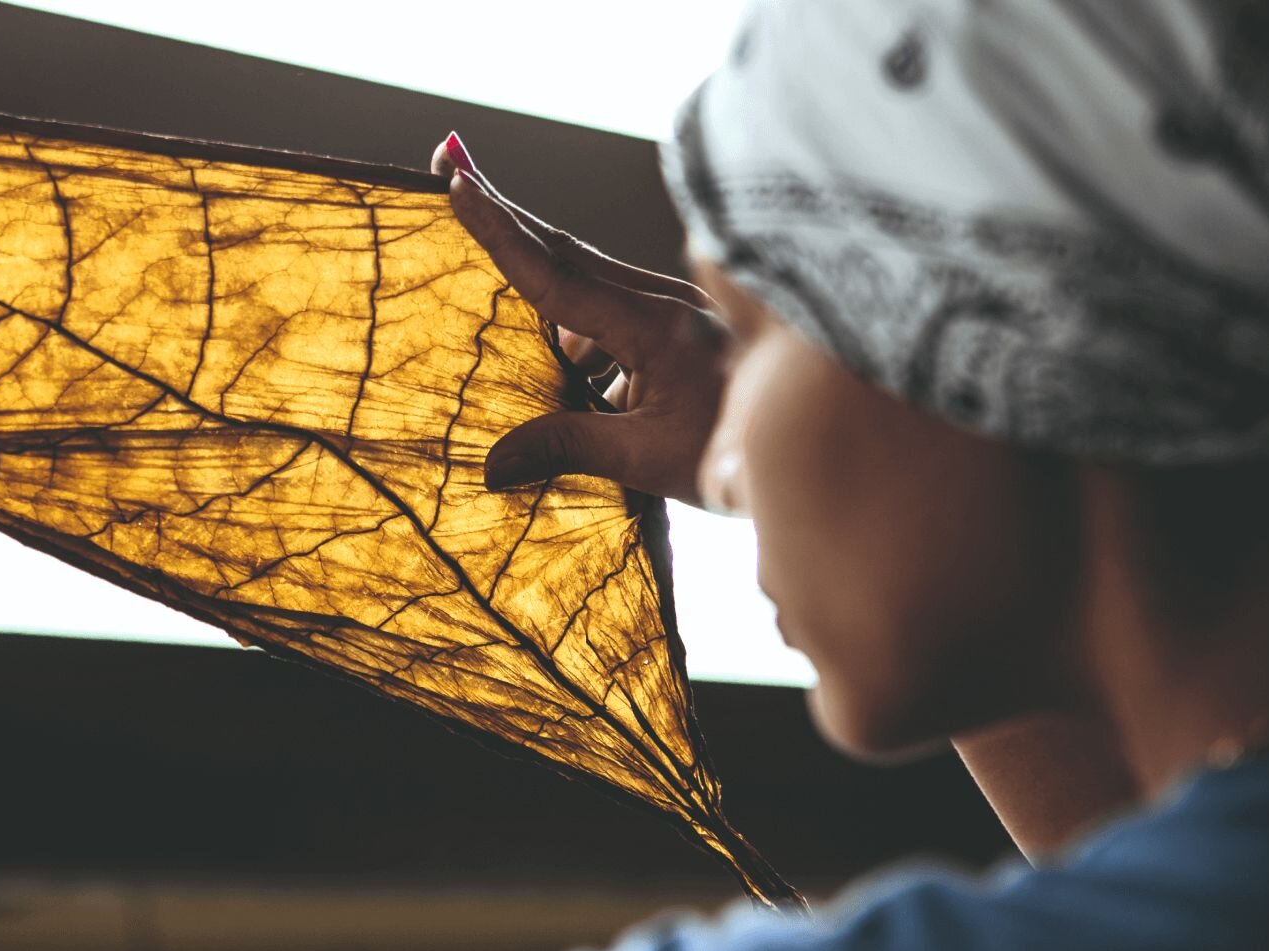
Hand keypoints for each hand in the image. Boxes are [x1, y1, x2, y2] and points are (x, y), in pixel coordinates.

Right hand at [433, 134, 731, 505]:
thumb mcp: (649, 461)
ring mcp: (675, 304)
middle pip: (564, 249)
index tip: (459, 187)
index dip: (501, 232)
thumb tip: (493, 464)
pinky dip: (579, 327)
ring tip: (521, 321)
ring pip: (586, 279)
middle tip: (452, 168)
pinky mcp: (680, 319)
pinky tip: (583, 381)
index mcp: (653, 326)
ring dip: (541, 285)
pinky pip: (610, 308)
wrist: (816, 443)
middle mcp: (663, 300)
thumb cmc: (741, 454)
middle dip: (505, 216)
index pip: (556, 275)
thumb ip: (569, 449)